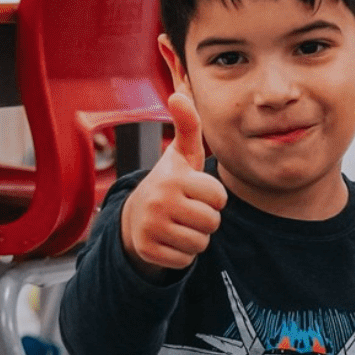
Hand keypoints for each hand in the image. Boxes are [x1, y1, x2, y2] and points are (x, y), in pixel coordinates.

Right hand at [120, 92, 227, 276]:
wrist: (135, 216)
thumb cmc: (169, 183)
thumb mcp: (181, 155)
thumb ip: (188, 126)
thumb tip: (179, 94)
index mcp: (173, 178)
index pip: (219, 198)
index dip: (212, 197)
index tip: (195, 191)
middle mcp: (159, 202)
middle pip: (212, 222)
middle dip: (205, 219)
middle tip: (187, 210)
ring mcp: (152, 228)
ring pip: (200, 243)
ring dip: (195, 237)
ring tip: (179, 224)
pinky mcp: (148, 251)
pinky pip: (186, 260)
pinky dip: (182, 254)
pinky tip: (170, 239)